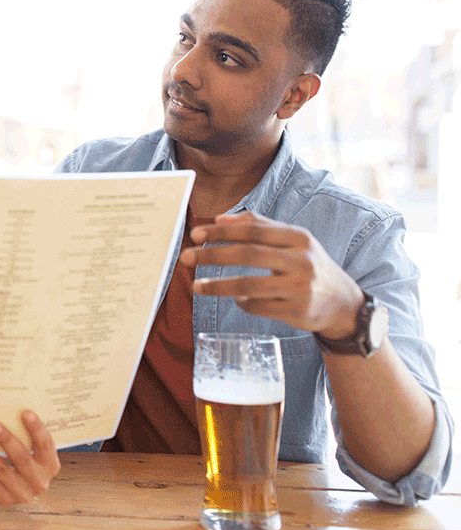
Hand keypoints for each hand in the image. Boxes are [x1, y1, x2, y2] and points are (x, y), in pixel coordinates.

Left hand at [0, 410, 60, 504]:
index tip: (25, 412)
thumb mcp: (32, 450)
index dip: (36, 429)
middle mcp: (40, 482)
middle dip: (6, 440)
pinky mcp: (5, 498)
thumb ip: (26, 435)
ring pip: (1, 470)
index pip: (46, 445)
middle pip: (22, 458)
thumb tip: (8, 406)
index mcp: (51, 465)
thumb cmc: (25, 459)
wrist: (20, 487)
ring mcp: (23, 493)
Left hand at [180, 210, 364, 337]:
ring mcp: (300, 288)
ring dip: (218, 286)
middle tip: (186, 257)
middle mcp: (301, 260)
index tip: (195, 234)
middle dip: (212, 256)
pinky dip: (241, 303)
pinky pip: (258, 306)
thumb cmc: (308, 265)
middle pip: (248, 255)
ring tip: (197, 285)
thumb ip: (258, 225)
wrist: (343, 303)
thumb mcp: (292, 241)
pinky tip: (235, 299)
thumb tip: (219, 218)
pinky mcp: (297, 311)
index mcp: (299, 237)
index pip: (253, 229)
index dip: (221, 232)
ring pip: (249, 285)